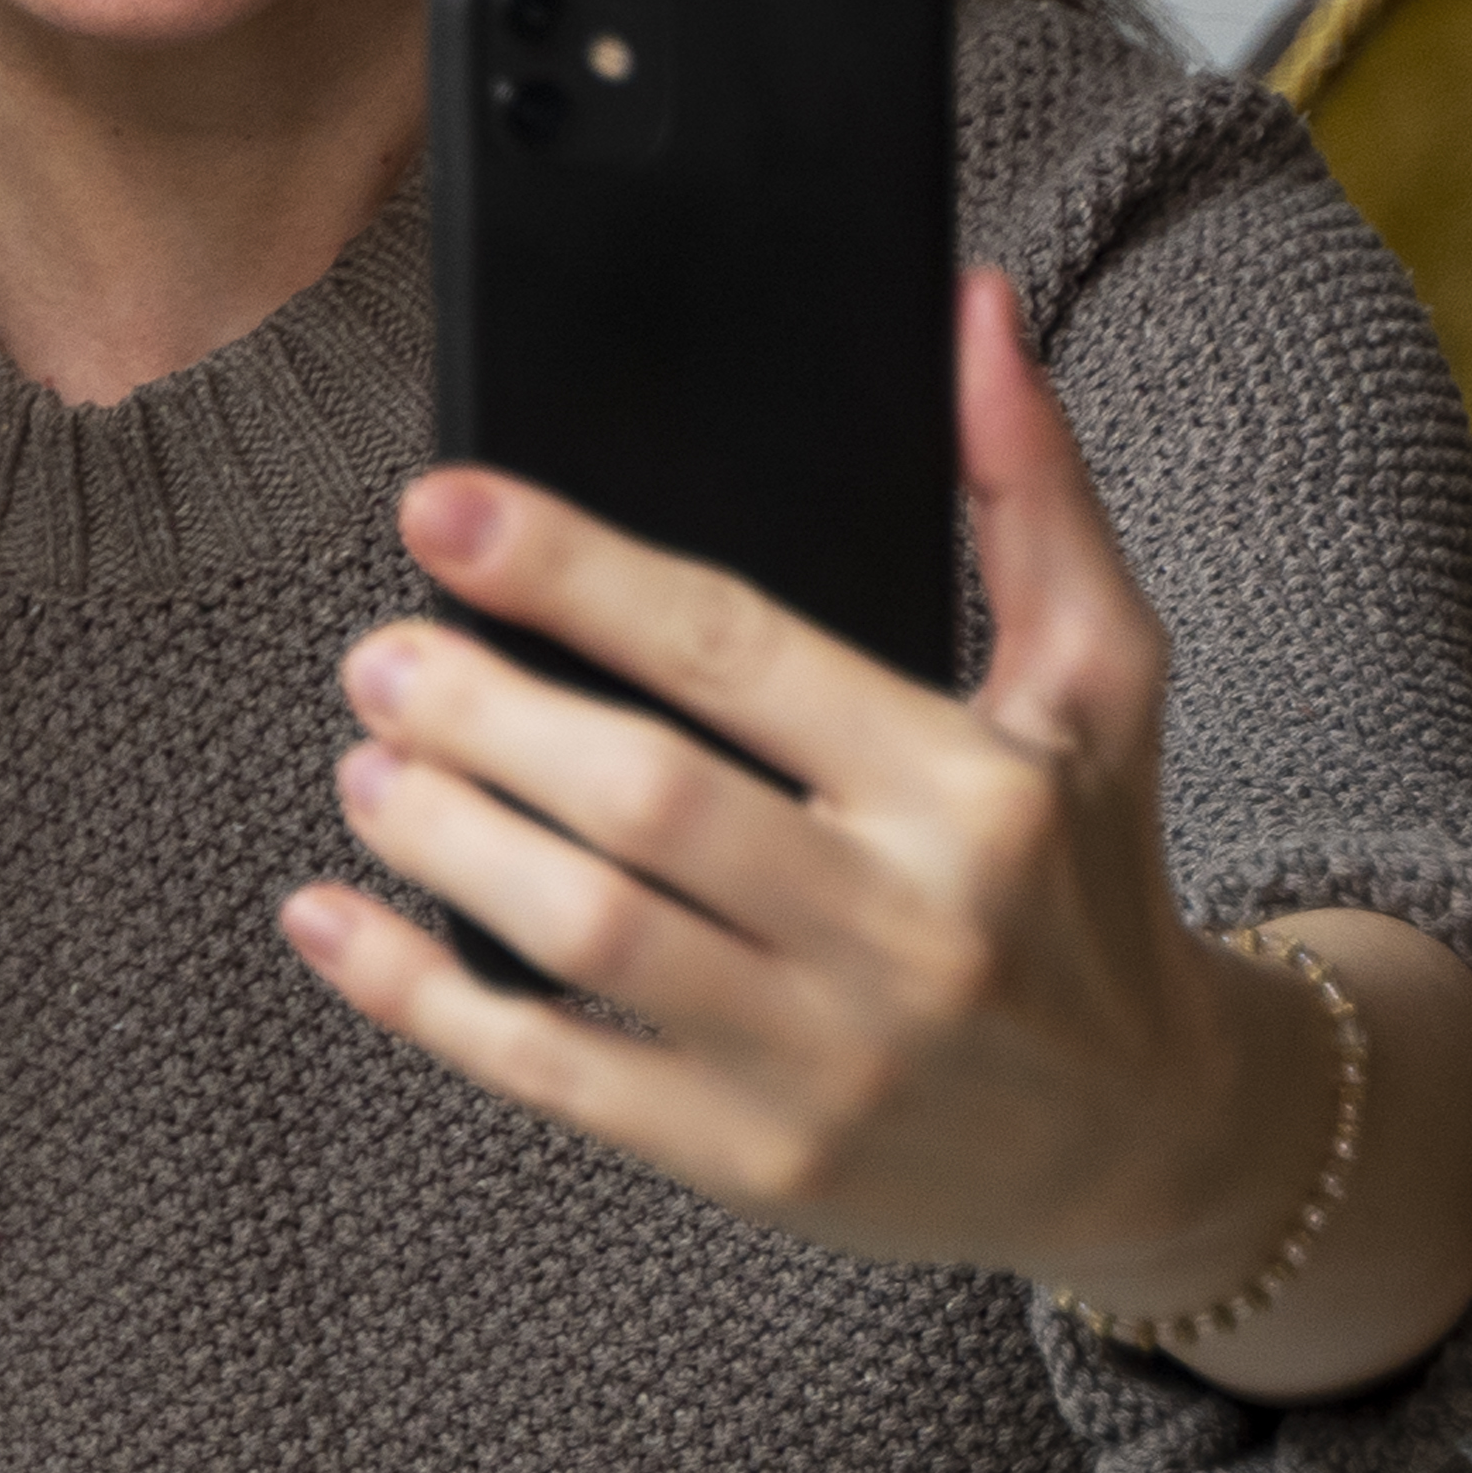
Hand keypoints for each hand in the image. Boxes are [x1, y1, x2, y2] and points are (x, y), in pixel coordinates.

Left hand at [279, 272, 1283, 1306]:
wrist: (1140, 1136)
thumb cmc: (1087, 877)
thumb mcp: (1101, 681)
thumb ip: (1027, 493)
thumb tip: (969, 311)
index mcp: (974, 788)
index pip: (739, 652)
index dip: (574, 574)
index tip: (441, 512)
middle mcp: (903, 927)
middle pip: (644, 799)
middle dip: (483, 713)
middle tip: (378, 654)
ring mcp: (822, 1058)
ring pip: (587, 931)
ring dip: (443, 841)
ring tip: (367, 763)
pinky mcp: (750, 1161)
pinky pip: (548, 1072)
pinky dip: (418, 996)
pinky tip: (330, 919)